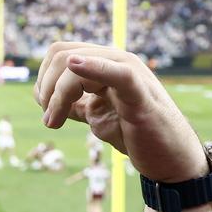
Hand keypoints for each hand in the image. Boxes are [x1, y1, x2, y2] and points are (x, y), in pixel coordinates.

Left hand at [35, 42, 206, 182]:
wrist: (168, 157)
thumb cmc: (134, 134)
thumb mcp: (95, 115)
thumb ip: (74, 104)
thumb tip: (45, 99)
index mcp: (103, 65)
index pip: (59, 54)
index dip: (43, 81)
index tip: (46, 111)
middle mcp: (115, 61)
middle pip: (62, 55)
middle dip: (46, 89)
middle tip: (50, 120)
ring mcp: (129, 73)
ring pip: (75, 63)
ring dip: (57, 95)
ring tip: (55, 123)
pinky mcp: (140, 94)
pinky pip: (117, 72)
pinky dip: (93, 68)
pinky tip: (75, 67)